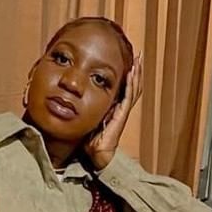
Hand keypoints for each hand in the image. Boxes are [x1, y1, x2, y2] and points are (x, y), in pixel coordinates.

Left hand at [85, 53, 143, 170]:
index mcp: (114, 108)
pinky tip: (132, 73)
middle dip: (136, 71)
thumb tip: (72, 95)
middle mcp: (121, 109)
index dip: (128, 75)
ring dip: (136, 74)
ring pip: (133, 89)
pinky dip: (130, 84)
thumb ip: (86, 108)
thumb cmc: (91, 140)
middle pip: (132, 86)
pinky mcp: (121, 115)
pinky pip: (128, 96)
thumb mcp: (88, 119)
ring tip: (138, 60)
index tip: (129, 61)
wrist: (97, 155)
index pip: (124, 88)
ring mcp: (123, 112)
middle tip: (138, 55)